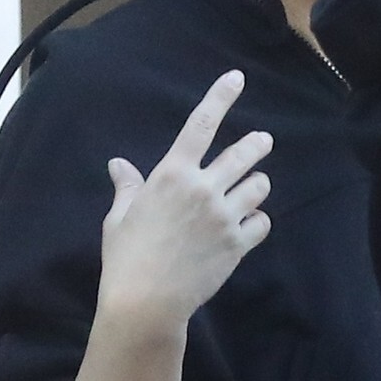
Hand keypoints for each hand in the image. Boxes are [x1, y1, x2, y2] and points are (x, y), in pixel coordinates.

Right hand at [94, 71, 272, 327]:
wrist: (146, 301)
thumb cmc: (126, 258)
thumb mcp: (119, 217)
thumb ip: (128, 187)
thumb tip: (118, 165)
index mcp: (171, 175)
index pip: (200, 125)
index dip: (221, 97)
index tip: (237, 79)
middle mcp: (202, 188)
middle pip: (243, 154)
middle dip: (257, 144)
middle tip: (262, 141)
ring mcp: (224, 216)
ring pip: (259, 187)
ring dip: (257, 185)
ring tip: (253, 188)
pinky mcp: (237, 244)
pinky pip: (262, 223)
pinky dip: (258, 221)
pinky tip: (249, 225)